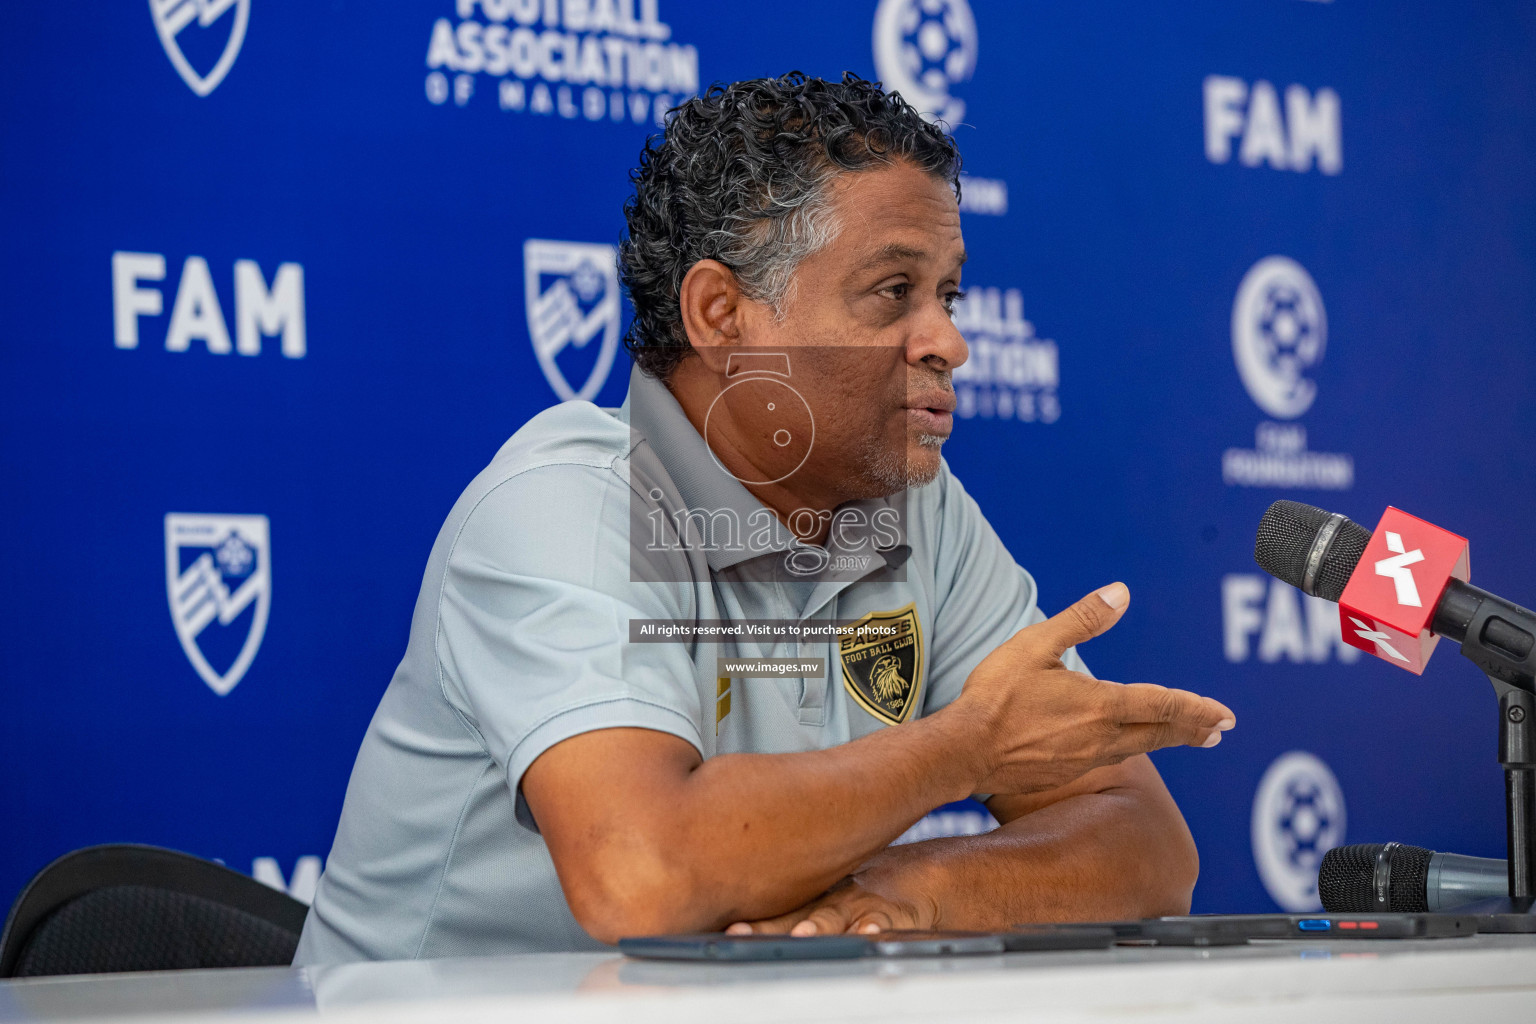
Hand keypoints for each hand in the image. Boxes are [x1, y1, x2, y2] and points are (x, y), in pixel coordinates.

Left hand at [723, 847, 938, 935]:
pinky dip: (875, 928)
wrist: (914, 879)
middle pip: (792, 916)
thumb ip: (784, 913)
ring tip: (804, 934)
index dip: (747, 922)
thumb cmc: (858, 895)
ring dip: (817, 926)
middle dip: (768, 928)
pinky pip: (882, 921)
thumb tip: (735, 924)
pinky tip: (869, 933)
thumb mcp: (821, 900)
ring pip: (832, 917)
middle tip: (741, 934)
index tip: (723, 931)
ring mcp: (857, 907)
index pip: (770, 914)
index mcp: (806, 903)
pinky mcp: (891, 914)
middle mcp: (827, 904)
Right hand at [948, 583, 1235, 796]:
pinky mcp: (1064, 773)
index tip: (1226, 715)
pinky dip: (1129, 749)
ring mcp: (1084, 760)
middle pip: (1159, 733)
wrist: (963, 751)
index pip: (1162, 704)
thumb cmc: (996, 695)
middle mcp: (1101, 737)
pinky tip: (1121, 747)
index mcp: (1100, 704)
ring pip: (1136, 749)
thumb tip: (1121, 593)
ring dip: (1164, 740)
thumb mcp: (1036, 645)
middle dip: (1192, 729)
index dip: (1197, 708)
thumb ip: (1081, 619)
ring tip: (1183, 737)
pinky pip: (1107, 759)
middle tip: (1219, 730)